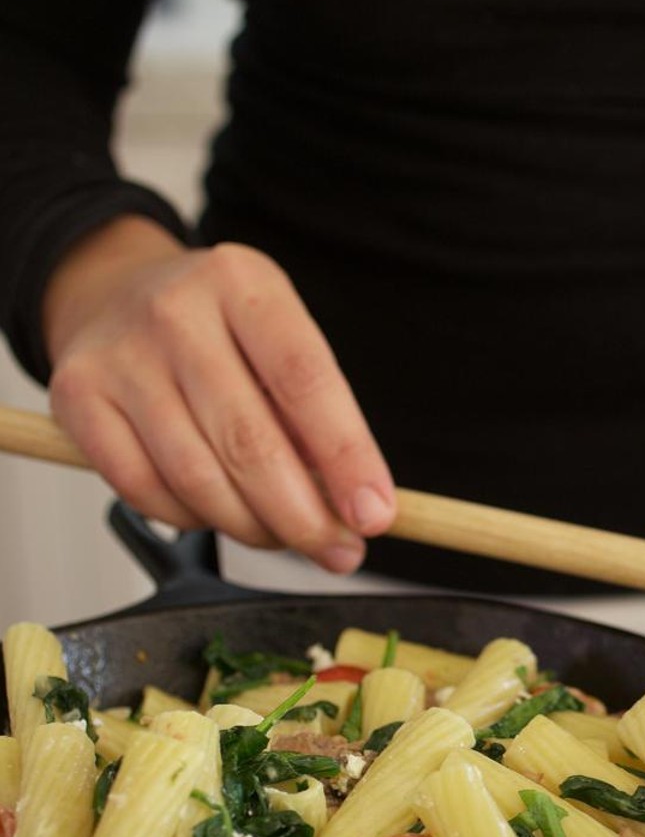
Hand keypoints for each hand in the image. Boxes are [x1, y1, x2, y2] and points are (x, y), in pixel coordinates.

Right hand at [41, 215, 395, 572]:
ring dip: (253, 528)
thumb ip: (315, 417)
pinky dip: (192, 520)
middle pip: (249, 442)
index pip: (306, 381)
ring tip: (286, 537)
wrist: (113, 295)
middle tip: (340, 551)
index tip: (376, 515)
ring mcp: (120, 355)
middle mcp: (176, 312)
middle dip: (304, 516)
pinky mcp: (76, 398)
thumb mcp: (279, 343)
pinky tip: (220, 515)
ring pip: (197, 478)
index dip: (347, 458)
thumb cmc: (220, 334)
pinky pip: (144, 491)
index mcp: (244, 285)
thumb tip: (357, 506)